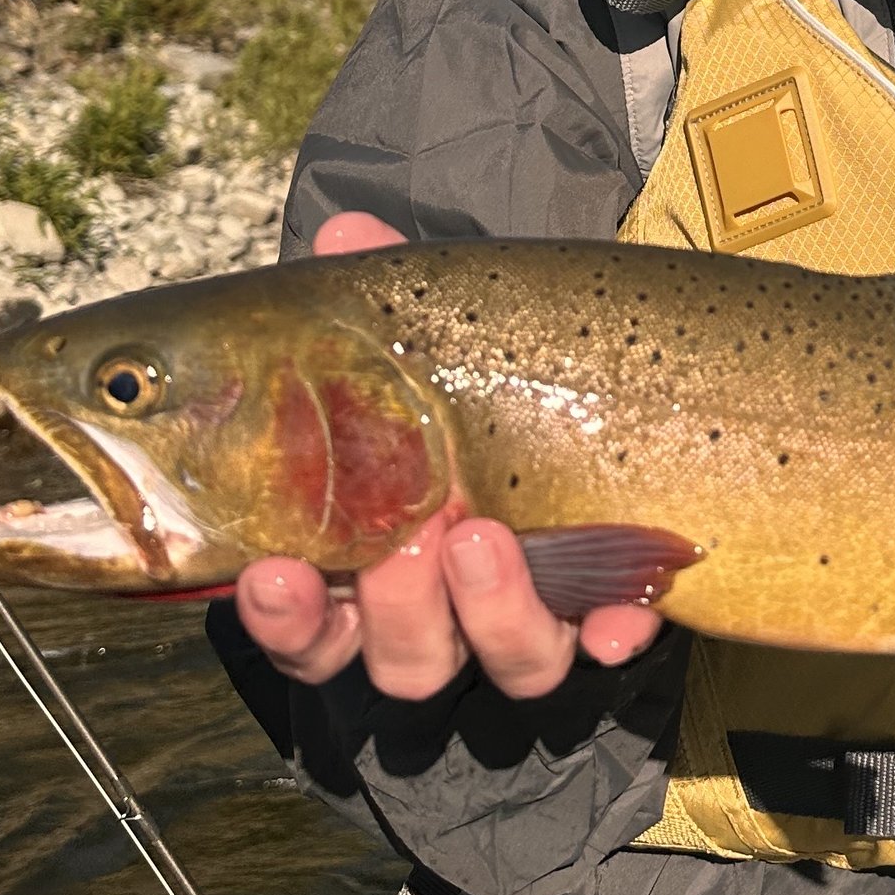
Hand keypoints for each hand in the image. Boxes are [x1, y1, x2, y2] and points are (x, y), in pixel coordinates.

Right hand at [231, 213, 665, 699]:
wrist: (599, 381)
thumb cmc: (476, 371)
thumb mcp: (426, 328)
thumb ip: (380, 292)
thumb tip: (346, 232)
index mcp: (373, 561)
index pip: (309, 623)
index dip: (286, 617)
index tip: (277, 575)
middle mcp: (450, 609)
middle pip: (405, 658)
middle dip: (401, 607)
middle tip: (411, 535)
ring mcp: (534, 613)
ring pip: (505, 662)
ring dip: (493, 609)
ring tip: (486, 534)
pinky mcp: (614, 604)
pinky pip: (613, 639)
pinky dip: (612, 627)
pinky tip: (618, 613)